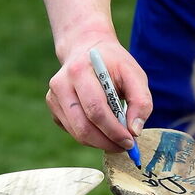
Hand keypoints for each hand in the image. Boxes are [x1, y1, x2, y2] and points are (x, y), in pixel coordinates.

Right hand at [45, 37, 152, 152]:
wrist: (86, 47)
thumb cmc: (113, 63)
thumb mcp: (134, 74)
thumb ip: (141, 101)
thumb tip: (134, 131)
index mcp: (79, 71)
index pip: (96, 109)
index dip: (113, 130)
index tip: (130, 142)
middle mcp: (61, 84)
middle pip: (83, 126)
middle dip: (106, 142)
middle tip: (124, 147)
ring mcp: (53, 97)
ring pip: (76, 133)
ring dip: (99, 142)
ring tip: (117, 140)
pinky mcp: (53, 107)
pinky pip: (72, 130)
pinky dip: (90, 136)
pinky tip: (103, 127)